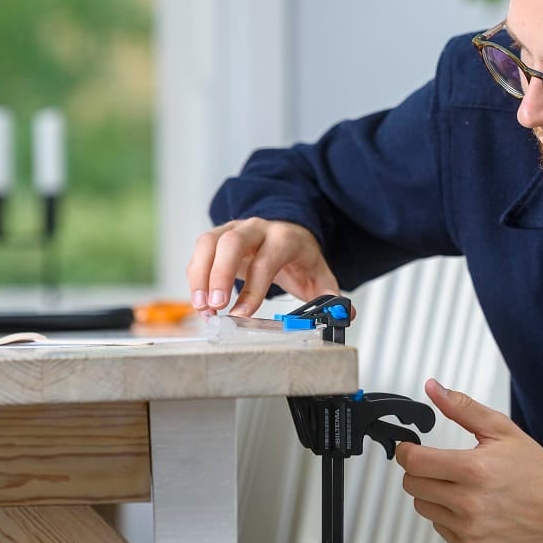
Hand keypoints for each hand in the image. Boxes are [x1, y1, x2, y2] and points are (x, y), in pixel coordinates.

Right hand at [186, 218, 339, 316]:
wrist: (288, 231)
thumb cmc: (300, 257)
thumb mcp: (319, 274)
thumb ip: (330, 295)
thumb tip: (347, 314)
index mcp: (285, 238)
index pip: (267, 259)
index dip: (254, 286)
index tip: (242, 313)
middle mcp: (257, 228)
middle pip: (232, 243)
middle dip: (220, 275)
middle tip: (215, 307)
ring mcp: (234, 229)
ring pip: (209, 243)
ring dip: (201, 276)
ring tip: (203, 308)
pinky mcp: (217, 236)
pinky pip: (200, 252)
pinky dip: (196, 276)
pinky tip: (200, 302)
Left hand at [395, 379, 542, 542]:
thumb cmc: (533, 468)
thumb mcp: (500, 428)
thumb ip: (461, 407)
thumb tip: (433, 388)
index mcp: (474, 469)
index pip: (415, 462)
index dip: (406, 451)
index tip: (410, 446)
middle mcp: (469, 503)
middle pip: (412, 485)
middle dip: (419, 470)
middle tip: (439, 462)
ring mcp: (469, 529)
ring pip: (422, 506)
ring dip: (432, 492)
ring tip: (459, 483)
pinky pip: (438, 526)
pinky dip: (446, 514)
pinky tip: (469, 504)